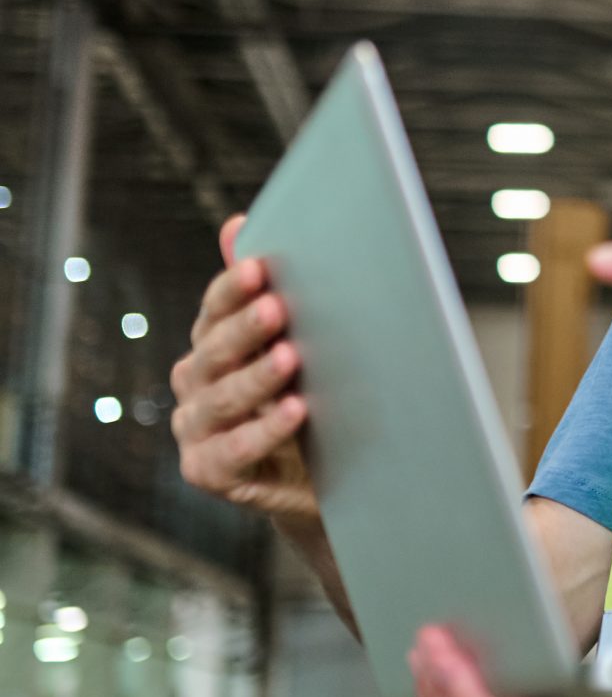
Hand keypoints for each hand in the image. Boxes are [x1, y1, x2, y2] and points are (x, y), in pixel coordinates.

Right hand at [171, 214, 315, 520]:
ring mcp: (195, 428)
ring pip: (220, 398)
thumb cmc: (317, 397)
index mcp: (213, 342)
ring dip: (256, 377)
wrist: (332, 474)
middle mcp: (194, 381)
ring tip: (293, 358)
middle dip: (246, 328)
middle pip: (214, 349)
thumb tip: (238, 222)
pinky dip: (263, 431)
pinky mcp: (207, 470)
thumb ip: (270, 289)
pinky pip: (231, 450)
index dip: (234, 288)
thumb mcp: (303, 341)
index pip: (215, 308)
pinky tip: (295, 412)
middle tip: (279, 306)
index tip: (260, 267)